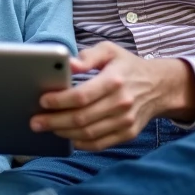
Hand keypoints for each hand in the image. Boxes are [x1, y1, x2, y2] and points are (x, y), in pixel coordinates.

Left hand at [30, 42, 194, 150]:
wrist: (160, 86)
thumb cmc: (128, 67)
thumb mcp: (110, 51)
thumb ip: (88, 55)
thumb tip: (69, 64)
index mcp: (114, 80)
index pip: (81, 96)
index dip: (59, 101)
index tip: (43, 101)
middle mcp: (121, 103)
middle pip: (81, 118)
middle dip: (54, 121)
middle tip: (35, 121)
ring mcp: (125, 121)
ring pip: (88, 133)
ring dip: (63, 133)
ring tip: (46, 129)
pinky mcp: (128, 133)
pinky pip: (99, 144)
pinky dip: (80, 144)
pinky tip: (66, 138)